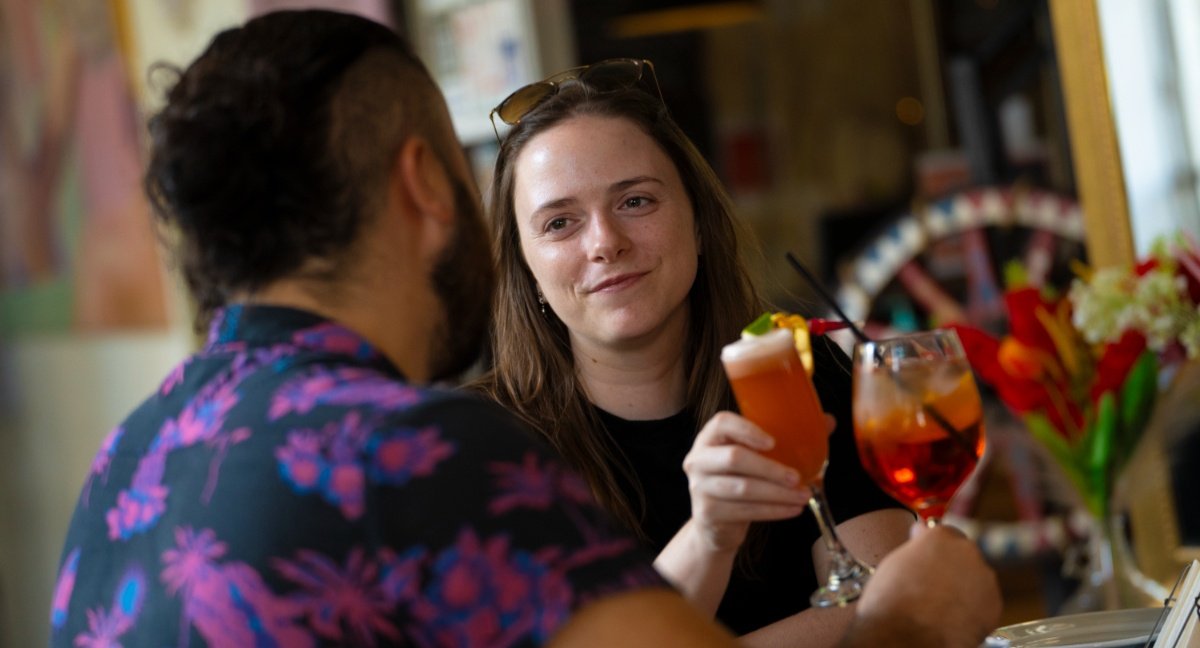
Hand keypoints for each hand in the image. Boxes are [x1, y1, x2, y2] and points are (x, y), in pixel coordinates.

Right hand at [680, 411, 818, 553]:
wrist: (715, 523)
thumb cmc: (740, 479)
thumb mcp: (755, 457)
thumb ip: (786, 438)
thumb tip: (827, 422)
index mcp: (709, 437)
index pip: (722, 423)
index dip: (747, 429)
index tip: (773, 441)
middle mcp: (698, 459)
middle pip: (734, 458)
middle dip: (771, 468)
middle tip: (797, 477)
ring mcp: (700, 487)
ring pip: (743, 488)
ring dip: (778, 494)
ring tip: (804, 496)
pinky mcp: (708, 512)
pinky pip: (745, 511)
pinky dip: (774, 511)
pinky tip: (793, 510)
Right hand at [846, 523, 1000, 647]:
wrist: (907, 635)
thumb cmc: (892, 601)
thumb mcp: (895, 562)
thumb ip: (915, 548)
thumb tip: (921, 538)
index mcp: (939, 536)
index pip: (943, 534)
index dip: (935, 549)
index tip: (929, 558)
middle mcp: (966, 551)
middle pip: (962, 556)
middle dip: (952, 568)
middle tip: (933, 586)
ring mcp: (984, 578)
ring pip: (975, 579)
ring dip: (963, 588)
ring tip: (941, 607)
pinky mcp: (994, 604)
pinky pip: (983, 602)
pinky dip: (972, 610)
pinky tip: (952, 619)